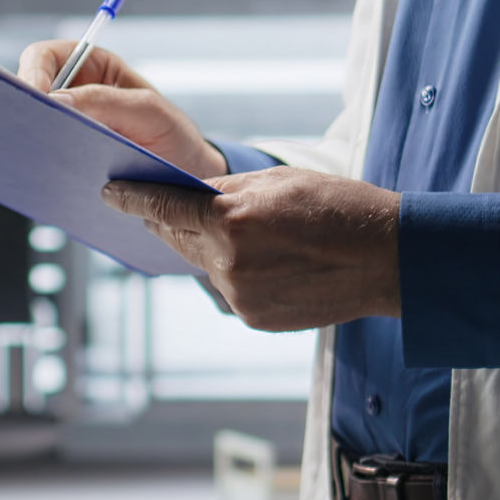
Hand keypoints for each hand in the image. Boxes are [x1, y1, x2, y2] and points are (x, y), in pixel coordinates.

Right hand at [17, 41, 224, 177]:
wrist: (185, 177)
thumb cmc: (173, 135)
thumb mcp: (149, 113)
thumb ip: (106, 101)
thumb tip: (57, 100)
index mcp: (91, 67)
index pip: (44, 57)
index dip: (31, 73)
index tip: (34, 99)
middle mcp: (73, 92)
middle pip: (28, 90)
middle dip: (23, 108)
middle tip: (26, 131)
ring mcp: (65, 126)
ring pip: (30, 125)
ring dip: (28, 138)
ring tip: (33, 155)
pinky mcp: (62, 155)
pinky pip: (38, 154)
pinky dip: (37, 162)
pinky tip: (43, 174)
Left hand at [103, 168, 401, 330]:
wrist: (389, 259)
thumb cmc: (340, 208)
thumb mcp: (279, 182)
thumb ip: (228, 191)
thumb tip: (192, 196)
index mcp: (231, 220)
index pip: (165, 209)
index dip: (133, 200)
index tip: (110, 194)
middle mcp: (228, 263)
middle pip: (178, 240)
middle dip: (167, 223)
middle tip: (155, 209)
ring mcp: (240, 296)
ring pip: (205, 266)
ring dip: (211, 249)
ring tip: (247, 235)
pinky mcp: (255, 317)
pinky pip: (230, 289)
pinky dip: (236, 272)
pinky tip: (268, 261)